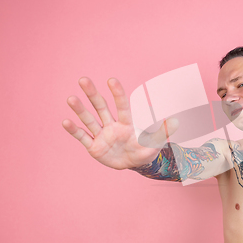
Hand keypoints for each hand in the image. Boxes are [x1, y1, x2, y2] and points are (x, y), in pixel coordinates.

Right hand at [62, 77, 177, 169]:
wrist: (135, 163)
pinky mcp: (94, 147)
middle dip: (93, 94)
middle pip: (101, 107)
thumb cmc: (146, 149)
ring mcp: (102, 135)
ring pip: (89, 120)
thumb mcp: (156, 143)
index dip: (117, 93)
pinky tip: (65, 121)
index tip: (111, 80)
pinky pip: (83, 137)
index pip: (122, 105)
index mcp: (127, 123)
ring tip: (71, 98)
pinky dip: (74, 131)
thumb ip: (164, 131)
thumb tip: (177, 121)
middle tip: (84, 79)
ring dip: (80, 110)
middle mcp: (112, 125)